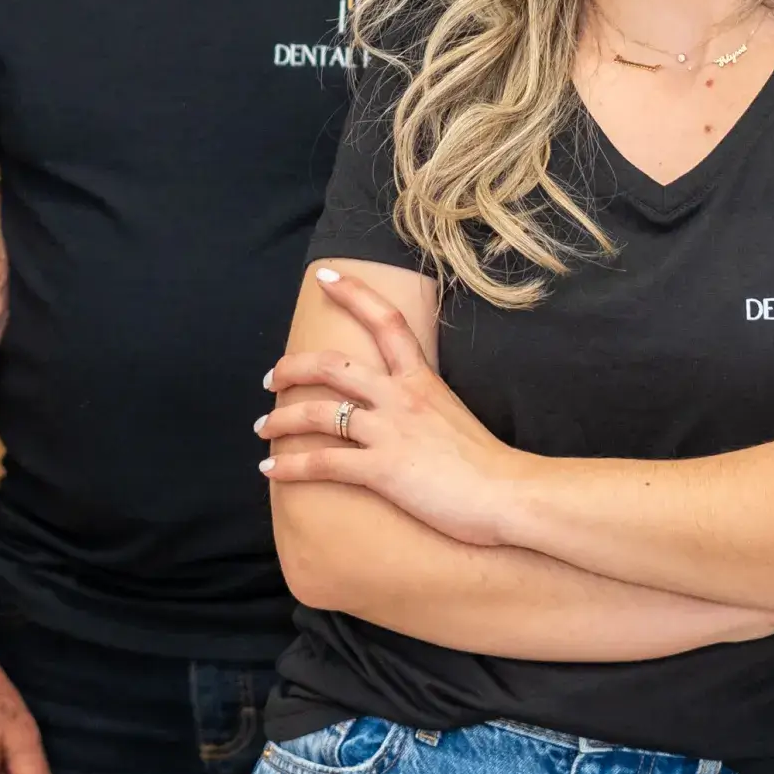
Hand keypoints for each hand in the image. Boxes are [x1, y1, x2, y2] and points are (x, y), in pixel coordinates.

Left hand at [259, 271, 523, 546]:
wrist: (511, 496)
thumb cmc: (489, 465)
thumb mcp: (454, 414)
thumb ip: (424, 404)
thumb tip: (405, 409)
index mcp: (421, 379)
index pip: (386, 321)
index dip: (353, 293)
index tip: (324, 277)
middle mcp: (400, 397)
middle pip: (332, 366)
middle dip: (292, 369)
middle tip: (270, 378)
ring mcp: (389, 432)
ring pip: (317, 414)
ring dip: (280, 420)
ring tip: (262, 427)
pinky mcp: (382, 470)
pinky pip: (323, 463)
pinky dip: (290, 466)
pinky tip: (270, 470)